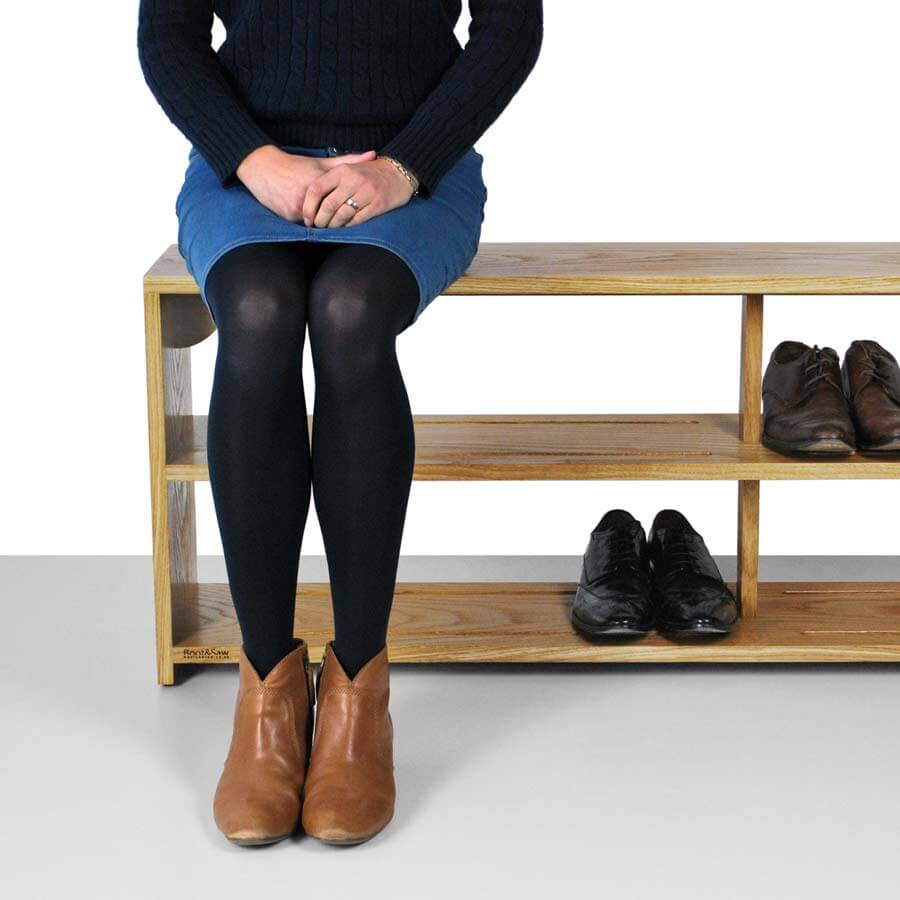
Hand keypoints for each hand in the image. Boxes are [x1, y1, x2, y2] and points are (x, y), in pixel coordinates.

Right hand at [236, 145, 377, 221]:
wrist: (263, 168)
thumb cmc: (296, 165)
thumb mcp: (321, 162)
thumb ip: (348, 160)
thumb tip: (373, 154)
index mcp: (319, 182)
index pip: (341, 201)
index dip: (349, 206)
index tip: (355, 207)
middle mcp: (308, 196)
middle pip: (331, 215)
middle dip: (336, 218)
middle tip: (343, 218)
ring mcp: (297, 207)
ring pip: (317, 222)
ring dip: (322, 222)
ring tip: (327, 218)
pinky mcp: (288, 216)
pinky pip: (303, 224)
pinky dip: (308, 222)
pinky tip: (310, 217)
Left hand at [303, 157, 416, 227]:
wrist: (399, 172)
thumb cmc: (370, 172)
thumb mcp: (349, 167)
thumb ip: (331, 177)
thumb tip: (308, 196)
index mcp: (342, 171)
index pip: (316, 189)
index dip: (308, 206)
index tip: (307, 217)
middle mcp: (353, 181)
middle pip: (328, 205)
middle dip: (320, 220)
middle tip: (317, 226)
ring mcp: (366, 193)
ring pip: (342, 215)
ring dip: (333, 226)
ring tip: (329, 228)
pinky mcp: (377, 204)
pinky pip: (357, 220)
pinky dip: (348, 226)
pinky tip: (345, 227)